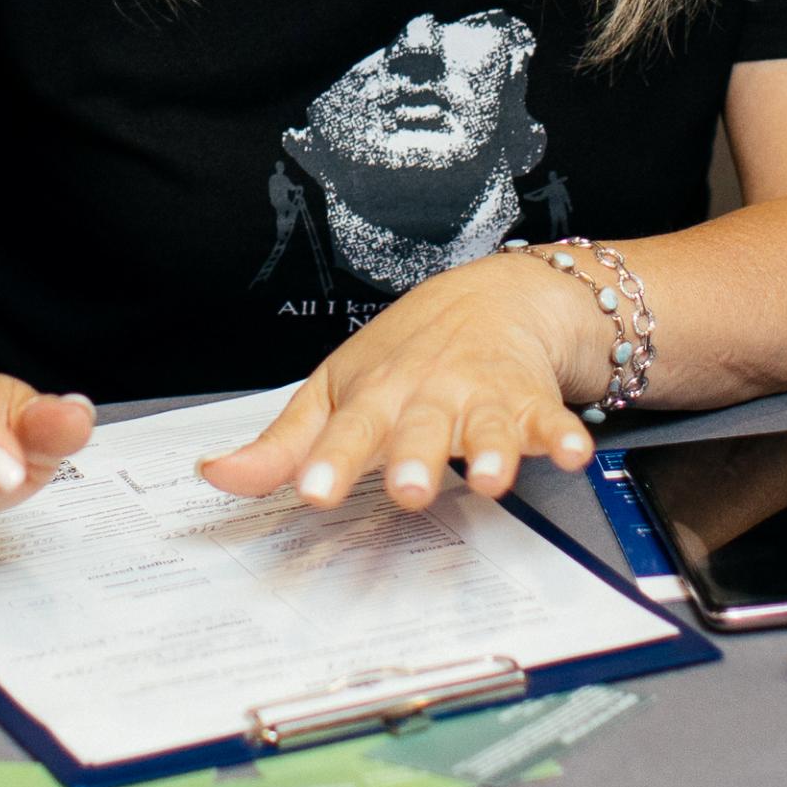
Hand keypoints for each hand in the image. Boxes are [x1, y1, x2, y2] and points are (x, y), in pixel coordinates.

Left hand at [197, 252, 593, 512]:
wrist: (494, 295)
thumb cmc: (405, 353)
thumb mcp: (337, 390)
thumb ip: (282, 443)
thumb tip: (214, 478)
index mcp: (375, 396)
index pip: (345, 432)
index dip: (328, 462)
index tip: (311, 491)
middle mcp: (428, 395)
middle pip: (420, 429)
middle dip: (415, 458)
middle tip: (408, 489)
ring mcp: (481, 397)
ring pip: (487, 425)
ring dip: (491, 449)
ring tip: (490, 476)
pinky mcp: (531, 402)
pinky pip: (550, 421)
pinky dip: (563, 435)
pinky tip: (571, 451)